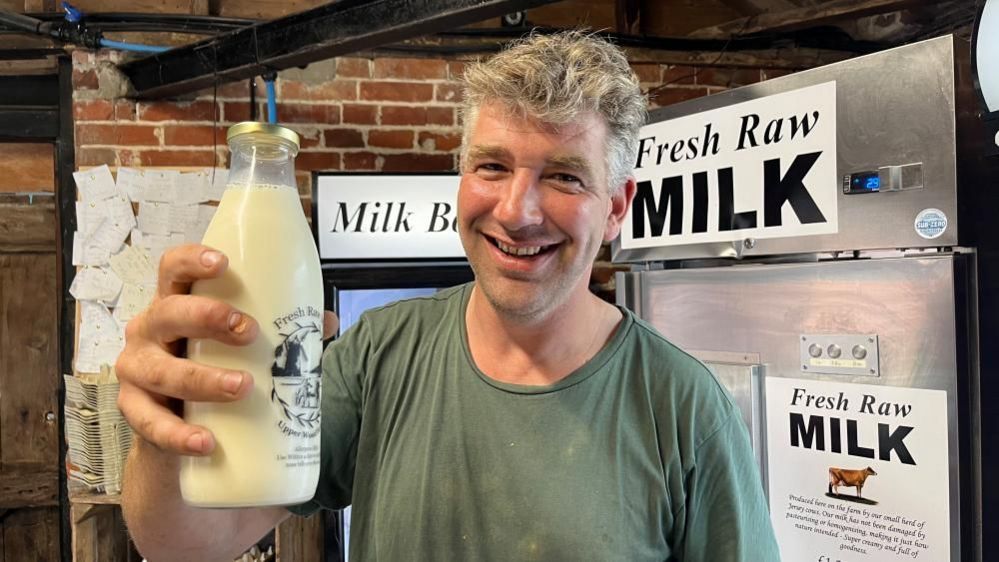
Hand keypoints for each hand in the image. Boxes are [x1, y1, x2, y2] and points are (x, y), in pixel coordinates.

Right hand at [115, 244, 337, 456]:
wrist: (176, 430)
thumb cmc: (212, 371)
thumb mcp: (243, 348)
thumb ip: (281, 333)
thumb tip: (324, 321)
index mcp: (176, 305)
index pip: (172, 269)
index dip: (191, 260)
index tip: (223, 264)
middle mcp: (150, 331)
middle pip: (168, 313)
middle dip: (207, 317)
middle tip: (248, 331)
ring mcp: (136, 371)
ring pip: (161, 370)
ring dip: (203, 378)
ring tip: (241, 387)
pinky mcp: (135, 412)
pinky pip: (151, 424)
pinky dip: (179, 434)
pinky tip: (205, 441)